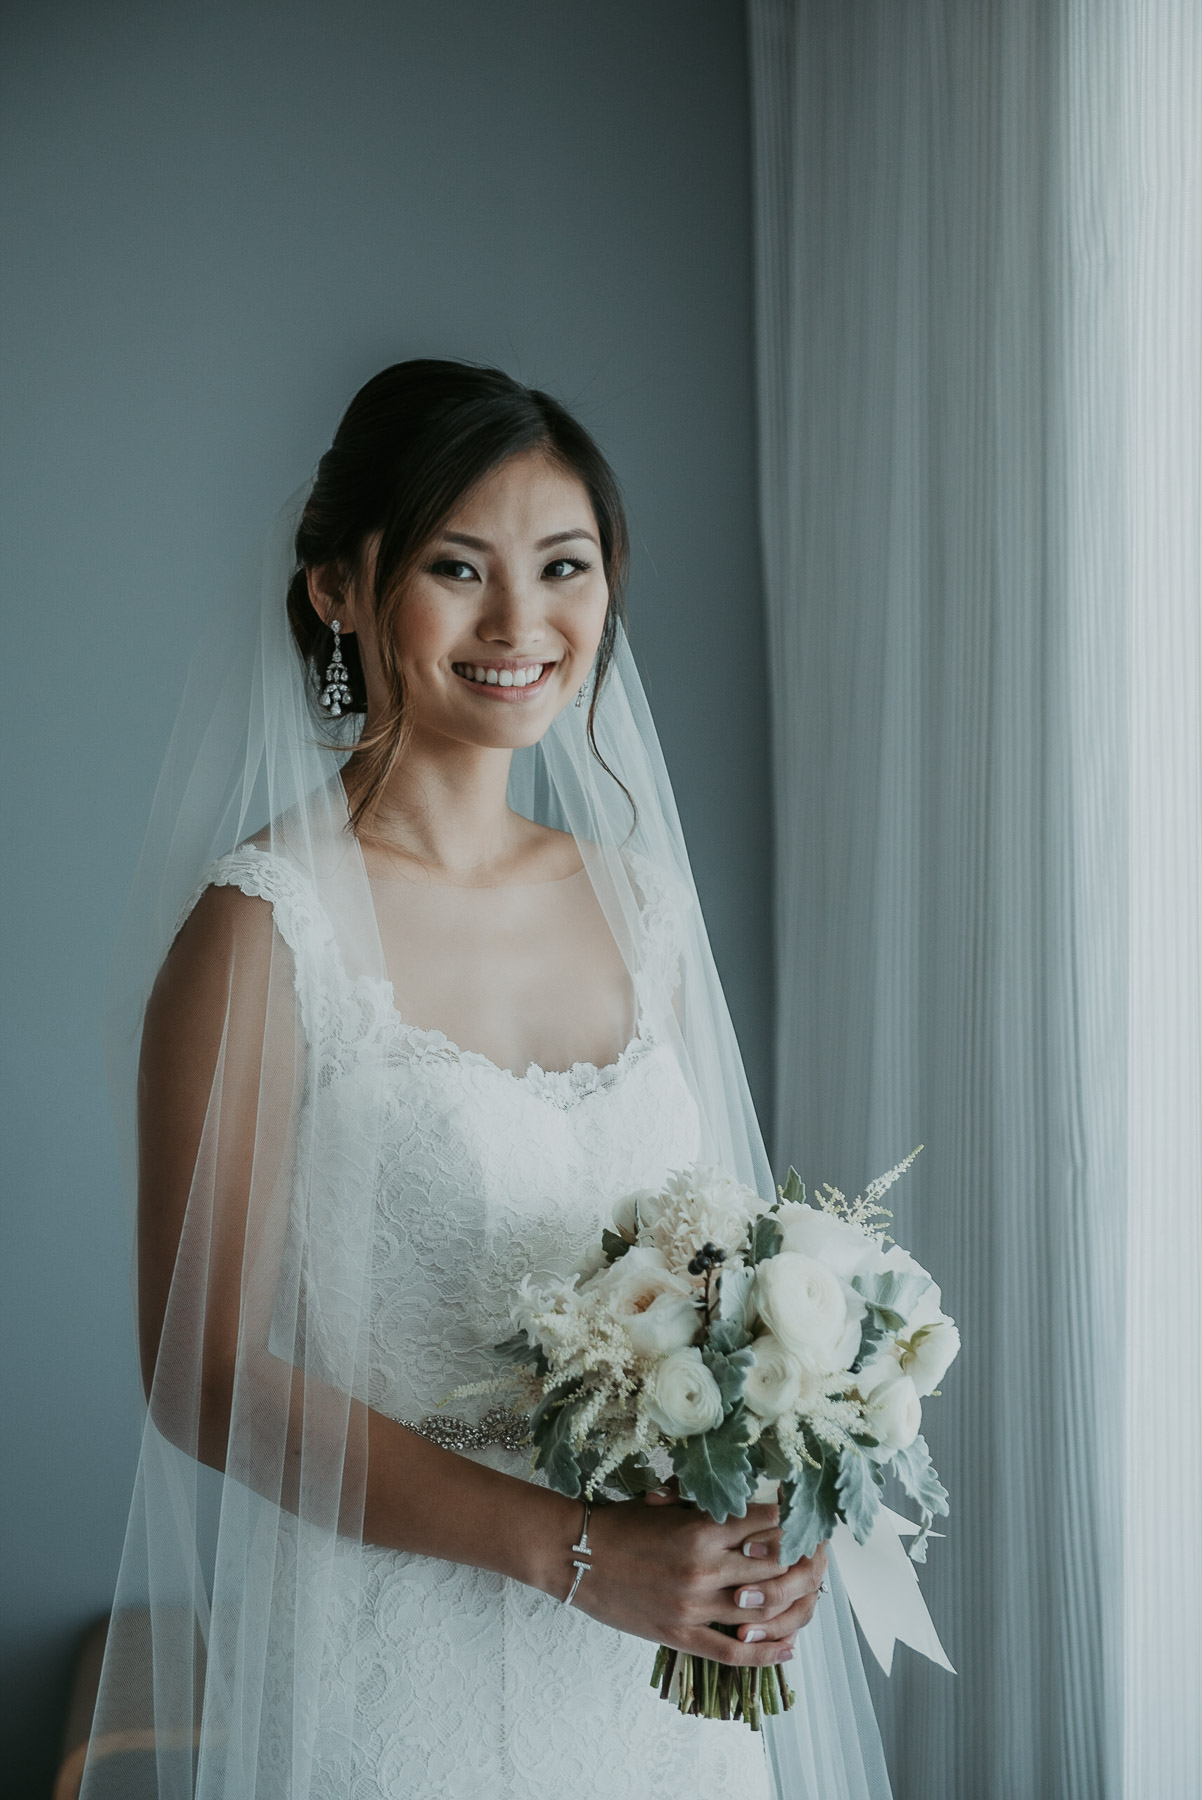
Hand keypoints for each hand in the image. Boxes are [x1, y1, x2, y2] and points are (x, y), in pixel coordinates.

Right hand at [571, 1490, 826, 1667]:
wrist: (577, 1555)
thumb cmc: (622, 1524)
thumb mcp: (671, 1506)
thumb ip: (712, 1511)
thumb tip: (757, 1511)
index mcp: (702, 1527)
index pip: (769, 1523)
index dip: (796, 1520)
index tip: (807, 1518)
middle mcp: (705, 1566)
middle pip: (777, 1566)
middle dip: (805, 1560)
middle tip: (819, 1556)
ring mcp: (694, 1604)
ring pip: (764, 1609)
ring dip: (794, 1605)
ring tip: (809, 1599)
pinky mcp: (680, 1634)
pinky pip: (733, 1651)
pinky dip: (766, 1653)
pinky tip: (786, 1648)